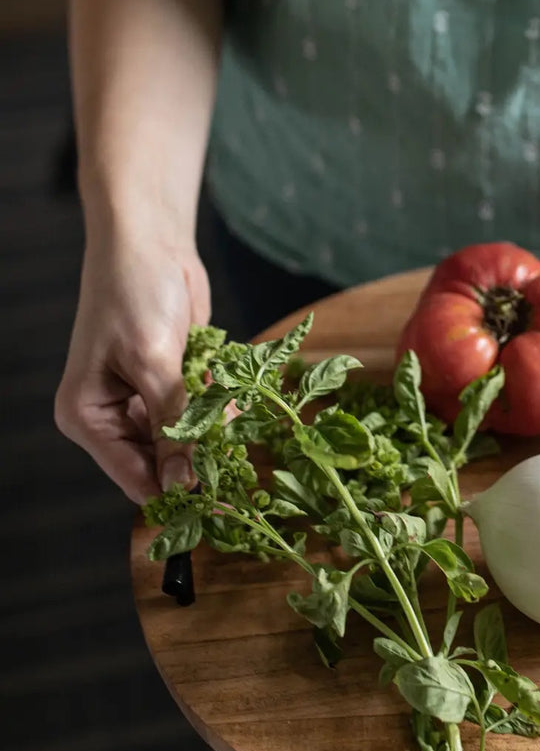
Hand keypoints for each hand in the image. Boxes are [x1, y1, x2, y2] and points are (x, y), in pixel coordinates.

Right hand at [55, 232, 209, 503]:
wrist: (151, 242)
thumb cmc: (135, 293)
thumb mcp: (153, 360)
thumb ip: (172, 423)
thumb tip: (182, 485)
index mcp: (88, 416)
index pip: (133, 477)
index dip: (175, 494)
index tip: (220, 508)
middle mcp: (113, 415)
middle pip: (163, 463)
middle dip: (202, 460)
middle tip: (239, 461)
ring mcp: (146, 400)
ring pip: (189, 440)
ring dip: (216, 431)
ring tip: (233, 412)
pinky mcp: (175, 384)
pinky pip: (204, 412)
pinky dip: (222, 407)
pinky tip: (234, 396)